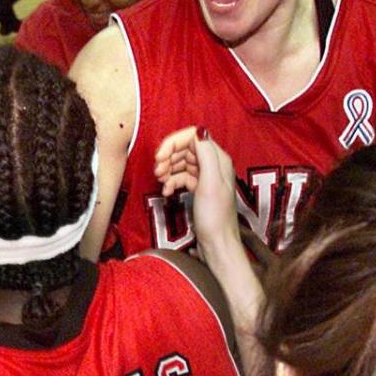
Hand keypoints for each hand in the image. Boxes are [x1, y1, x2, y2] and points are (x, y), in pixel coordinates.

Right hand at [154, 126, 239, 251]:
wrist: (217, 245)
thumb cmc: (215, 217)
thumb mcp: (210, 182)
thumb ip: (205, 154)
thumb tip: (198, 130)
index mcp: (218, 158)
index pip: (193, 136)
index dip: (173, 143)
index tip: (160, 157)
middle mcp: (213, 164)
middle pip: (186, 148)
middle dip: (168, 156)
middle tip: (157, 170)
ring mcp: (205, 177)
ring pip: (182, 162)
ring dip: (168, 168)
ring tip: (160, 179)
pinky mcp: (199, 189)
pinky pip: (182, 177)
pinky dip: (172, 181)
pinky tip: (167, 191)